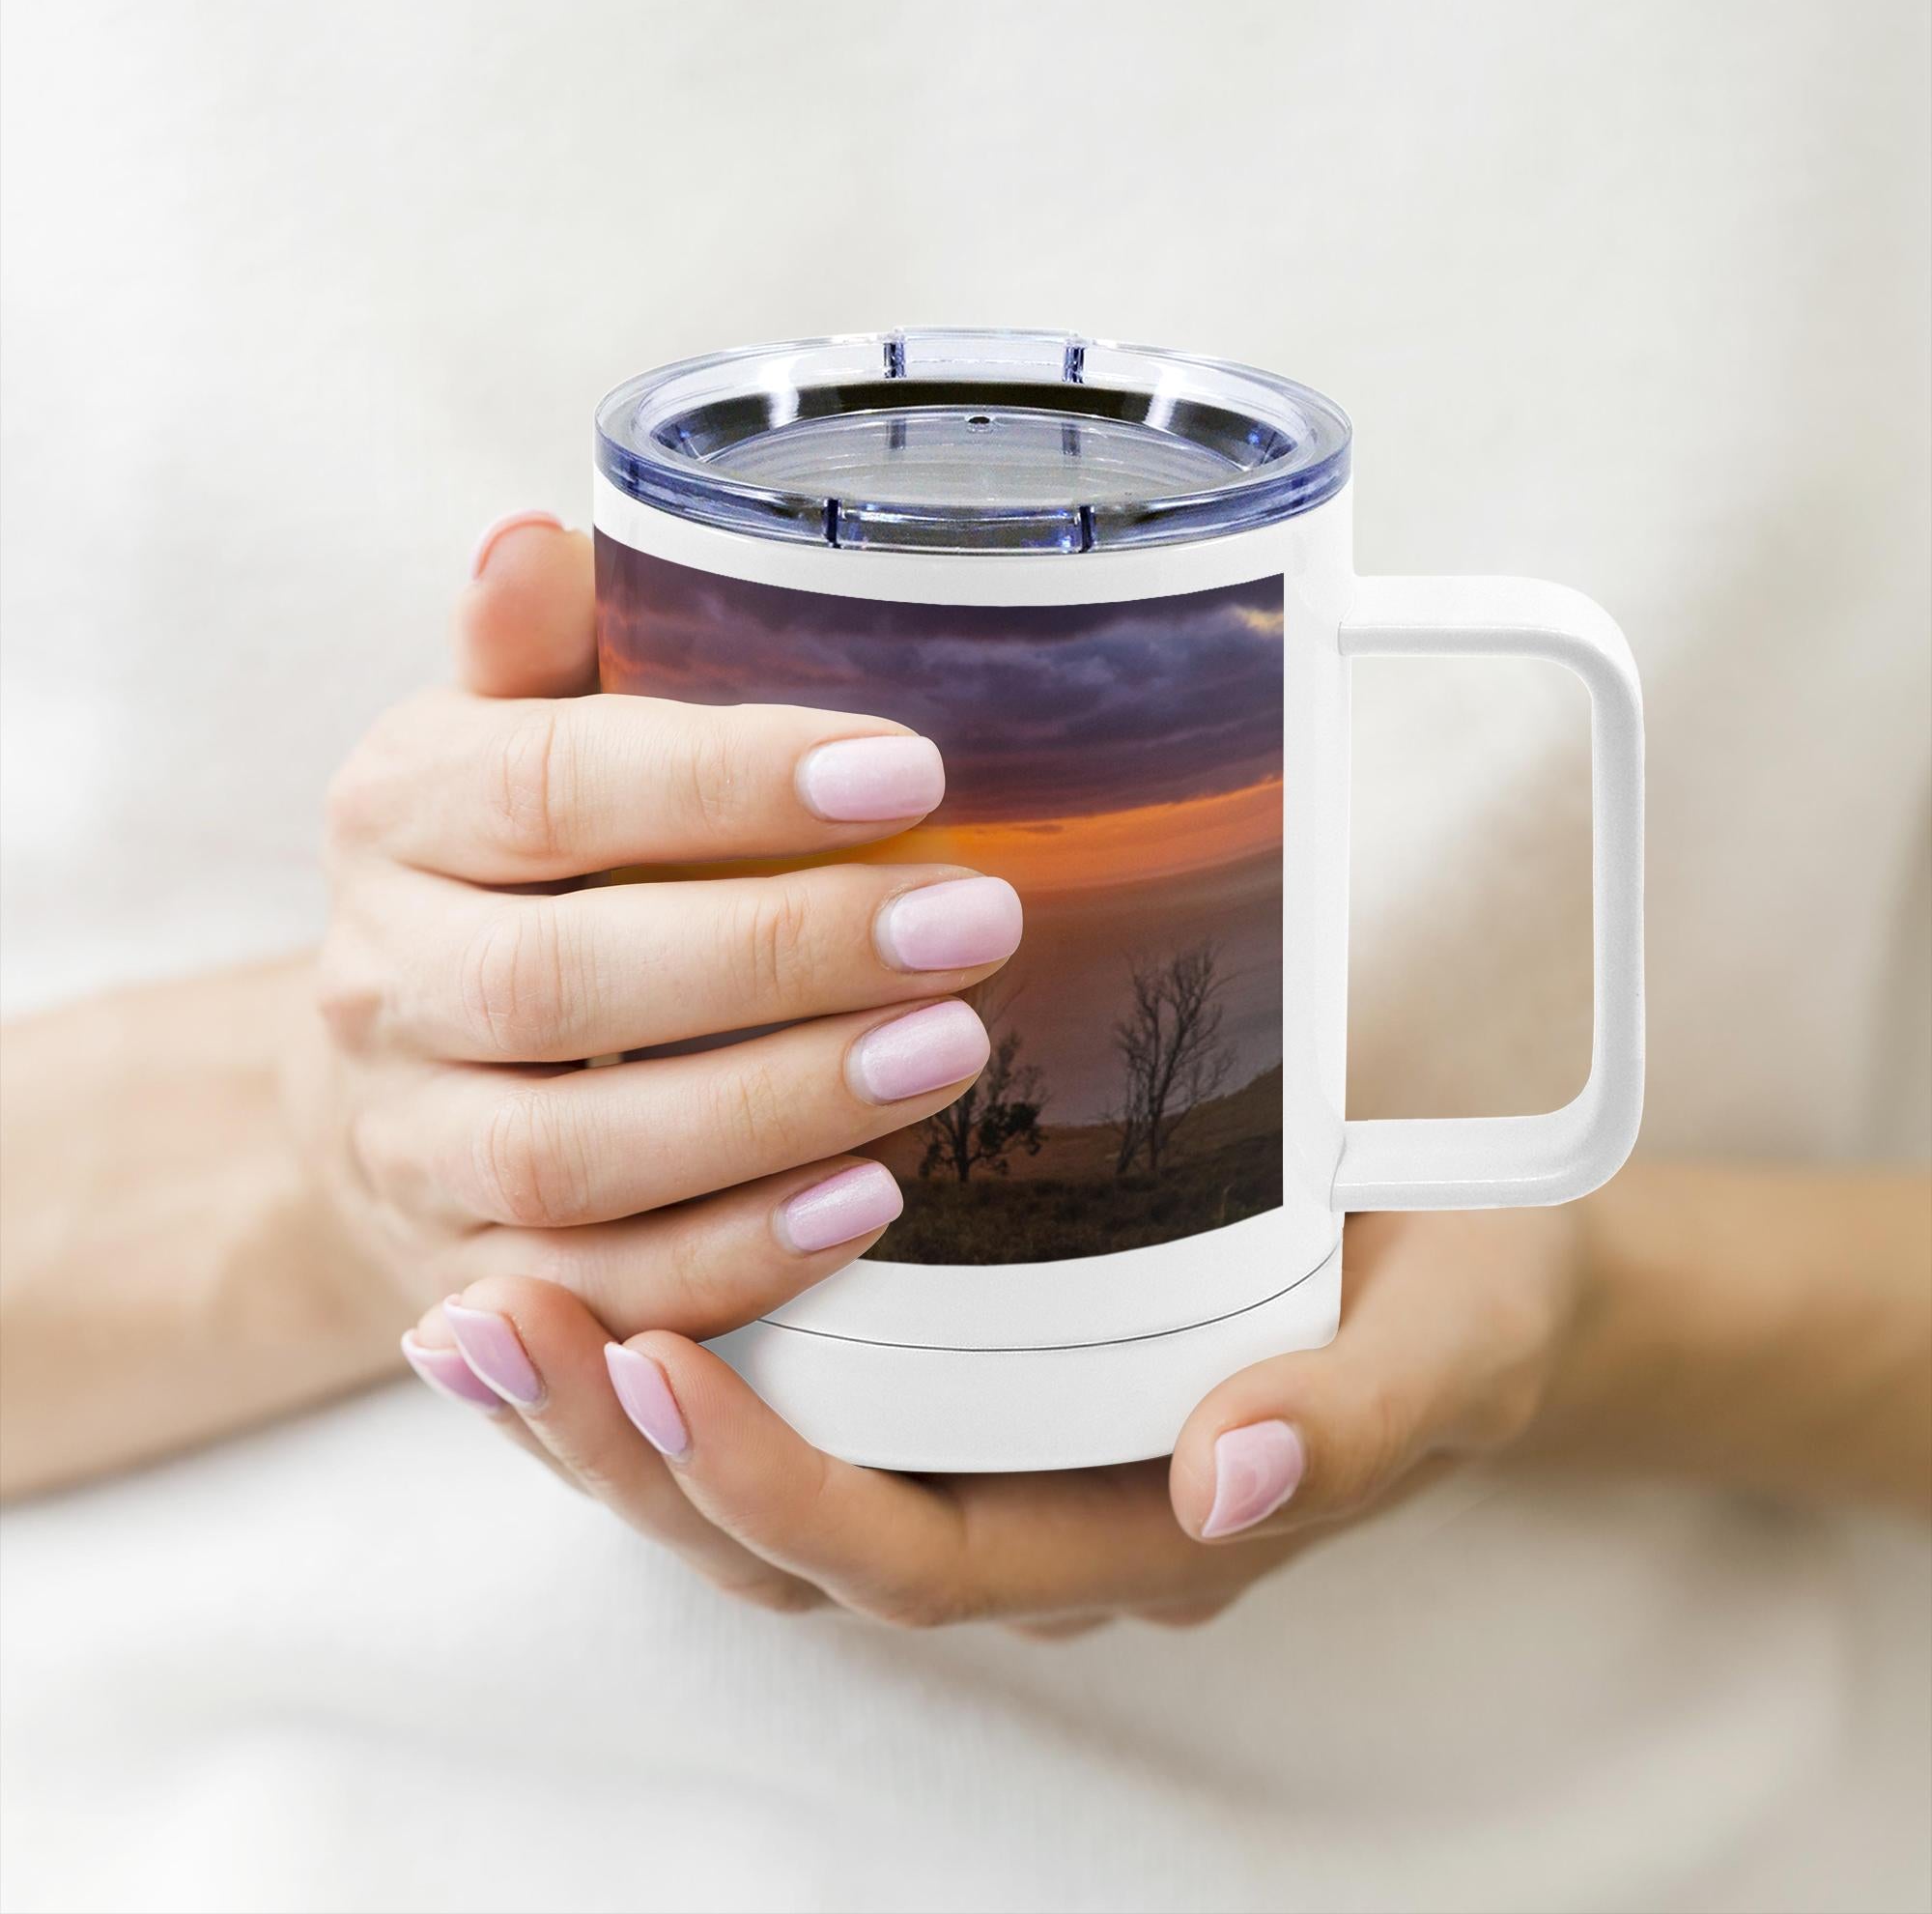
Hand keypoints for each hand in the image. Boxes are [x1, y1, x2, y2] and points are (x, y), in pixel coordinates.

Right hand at [294, 513, 1026, 1590]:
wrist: (384, 1083)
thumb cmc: (501, 879)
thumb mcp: (502, 742)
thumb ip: (536, 657)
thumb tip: (543, 537)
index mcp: (400, 812)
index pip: (551, 790)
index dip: (728, 785)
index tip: (911, 772)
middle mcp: (378, 981)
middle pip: (562, 983)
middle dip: (783, 954)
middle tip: (976, 924)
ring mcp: (406, 1145)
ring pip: (573, 1152)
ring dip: (774, 1107)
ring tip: (950, 1052)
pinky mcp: (459, 1274)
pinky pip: (593, 1286)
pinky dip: (734, 1253)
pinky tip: (868, 1199)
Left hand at [410, 1201, 1587, 1628]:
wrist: (1471, 1258)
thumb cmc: (1464, 1293)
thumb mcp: (1455, 1341)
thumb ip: (1366, 1415)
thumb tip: (1236, 1475)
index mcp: (1125, 1528)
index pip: (911, 1555)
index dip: (767, 1488)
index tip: (643, 1370)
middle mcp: (1025, 1514)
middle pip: (784, 1540)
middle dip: (623, 1454)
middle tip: (484, 1329)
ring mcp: (978, 1447)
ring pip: (753, 1477)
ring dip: (603, 1410)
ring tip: (472, 1310)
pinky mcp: (952, 1364)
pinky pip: (782, 1391)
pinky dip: (663, 1340)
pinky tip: (568, 1259)